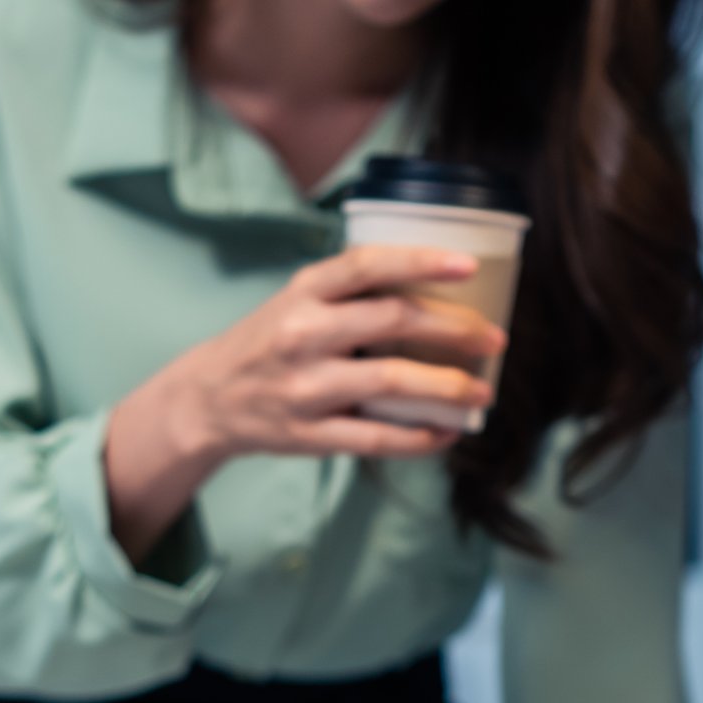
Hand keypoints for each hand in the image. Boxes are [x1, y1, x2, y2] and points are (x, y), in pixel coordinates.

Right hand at [164, 244, 501, 459]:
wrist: (207, 398)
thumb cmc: (269, 341)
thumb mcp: (296, 300)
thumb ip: (351, 292)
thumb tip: (436, 287)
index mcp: (304, 292)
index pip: (368, 266)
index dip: (421, 262)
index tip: (468, 266)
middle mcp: (302, 335)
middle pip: (392, 322)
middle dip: (455, 330)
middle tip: (494, 339)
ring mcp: (304, 388)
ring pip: (391, 384)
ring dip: (447, 387)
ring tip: (481, 392)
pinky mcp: (307, 435)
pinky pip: (374, 440)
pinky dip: (418, 439)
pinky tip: (446, 433)